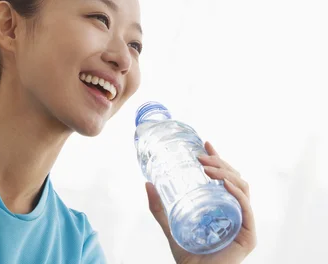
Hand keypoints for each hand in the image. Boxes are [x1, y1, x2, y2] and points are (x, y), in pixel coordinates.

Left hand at [145, 141, 256, 263]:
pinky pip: (247, 209)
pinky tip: (224, 184)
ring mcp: (244, 223)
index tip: (205, 142)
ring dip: (226, 173)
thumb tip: (147, 183)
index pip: (224, 176)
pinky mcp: (248, 237)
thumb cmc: (188, 257)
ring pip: (243, 187)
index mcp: (223, 206)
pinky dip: (238, 193)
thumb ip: (159, 208)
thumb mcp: (171, 226)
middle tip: (202, 156)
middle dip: (220, 162)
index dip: (217, 157)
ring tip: (208, 168)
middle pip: (235, 177)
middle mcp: (236, 211)